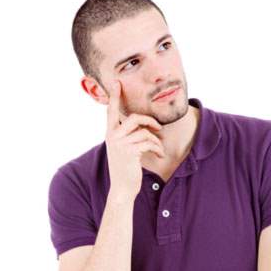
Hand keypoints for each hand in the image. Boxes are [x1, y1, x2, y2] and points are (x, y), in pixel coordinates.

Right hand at [105, 80, 165, 199]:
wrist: (122, 188)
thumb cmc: (126, 168)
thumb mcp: (124, 148)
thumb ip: (128, 135)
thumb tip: (144, 124)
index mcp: (110, 133)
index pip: (111, 111)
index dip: (114, 96)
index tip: (117, 82)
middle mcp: (112, 136)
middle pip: (134, 117)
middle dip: (149, 121)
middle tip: (159, 128)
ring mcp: (120, 144)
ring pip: (144, 132)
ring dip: (156, 140)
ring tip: (158, 148)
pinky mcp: (130, 152)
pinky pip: (149, 143)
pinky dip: (157, 148)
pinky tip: (159, 155)